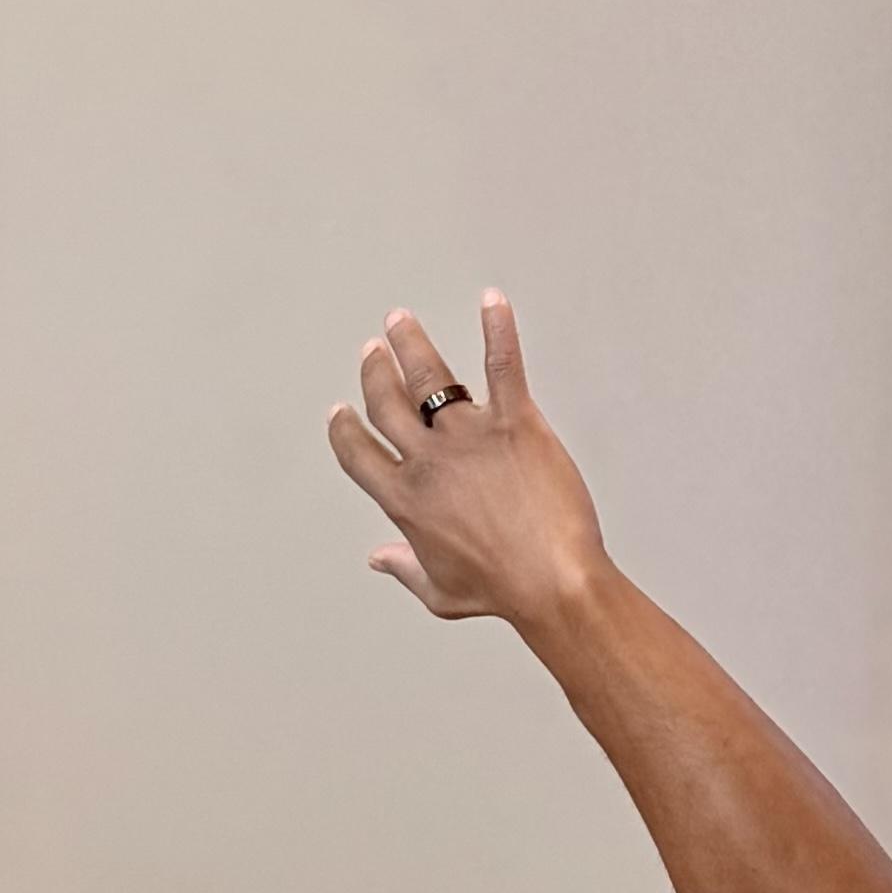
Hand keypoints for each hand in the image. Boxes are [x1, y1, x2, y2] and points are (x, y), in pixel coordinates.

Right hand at [326, 294, 609, 629]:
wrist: (551, 581)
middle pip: (386, 403)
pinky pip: (503, 365)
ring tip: (400, 321)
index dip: (345, 429)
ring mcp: (470, 437)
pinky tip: (492, 301)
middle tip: (373, 348)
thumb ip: (404, 567)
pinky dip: (498, 329)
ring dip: (411, 344)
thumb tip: (378, 558)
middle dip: (375, 372)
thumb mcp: (439, 591)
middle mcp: (427, 461)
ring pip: (430, 378)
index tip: (340, 410)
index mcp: (403, 499)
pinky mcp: (516, 423)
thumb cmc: (500, 592)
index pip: (358, 453)